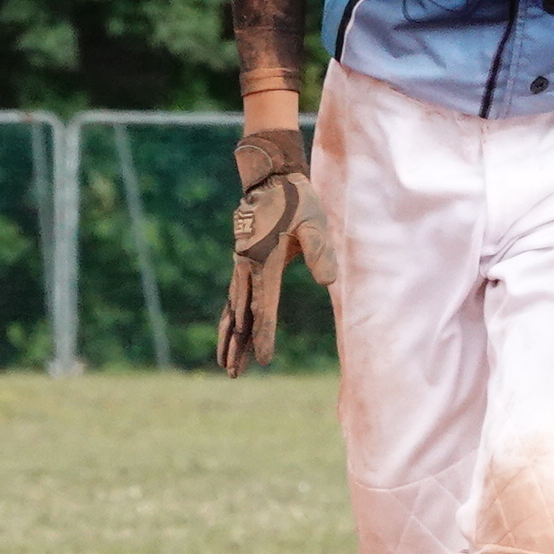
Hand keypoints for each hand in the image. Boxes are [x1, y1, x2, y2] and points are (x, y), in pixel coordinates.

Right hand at [215, 125, 325, 376]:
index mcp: (265, 262)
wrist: (271, 179)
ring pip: (233, 309)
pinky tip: (230, 335)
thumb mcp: (315, 223)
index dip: (264, 334)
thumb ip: (320, 252)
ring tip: (226, 365)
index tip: (263, 359)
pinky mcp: (242, 264)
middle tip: (233, 374)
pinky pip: (234, 298)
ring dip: (230, 338)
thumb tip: (328, 283)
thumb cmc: (298, 201)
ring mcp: (241, 266)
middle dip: (239, 346)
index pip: (264, 307)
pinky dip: (230, 320)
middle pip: (242, 315)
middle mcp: (247, 267)